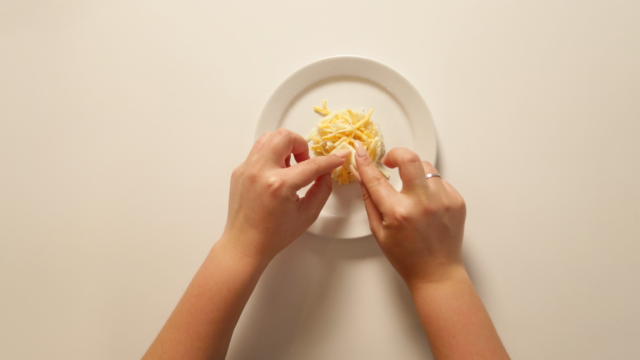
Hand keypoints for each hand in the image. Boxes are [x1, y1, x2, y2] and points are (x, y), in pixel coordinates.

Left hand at [221, 129, 348, 263]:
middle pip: (285, 136)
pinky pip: (259, 150)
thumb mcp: (307, 214)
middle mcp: (260, 172)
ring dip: (285, 146)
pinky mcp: (240, 170)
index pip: (311, 164)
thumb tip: (327, 171)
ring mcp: (246, 169)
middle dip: (301, 145)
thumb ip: (322, 189)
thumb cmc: (273, 235)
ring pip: (269, 137)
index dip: (329, 160)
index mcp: (279, 185)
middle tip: (305, 161)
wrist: (245, 244)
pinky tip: (277, 174)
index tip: (338, 157)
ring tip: (290, 166)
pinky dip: (272, 156)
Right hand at [353, 142, 466, 286]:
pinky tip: (427, 205)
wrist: (437, 272)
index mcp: (399, 212)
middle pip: (409, 158)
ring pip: (426, 168)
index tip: (361, 152)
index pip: (377, 178)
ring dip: (414, 173)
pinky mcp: (456, 200)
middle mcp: (422, 202)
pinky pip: (439, 181)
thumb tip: (363, 176)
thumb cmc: (406, 256)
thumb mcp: (379, 231)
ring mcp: (443, 199)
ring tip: (411, 191)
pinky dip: (430, 187)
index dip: (366, 162)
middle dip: (396, 154)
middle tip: (391, 161)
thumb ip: (370, 200)